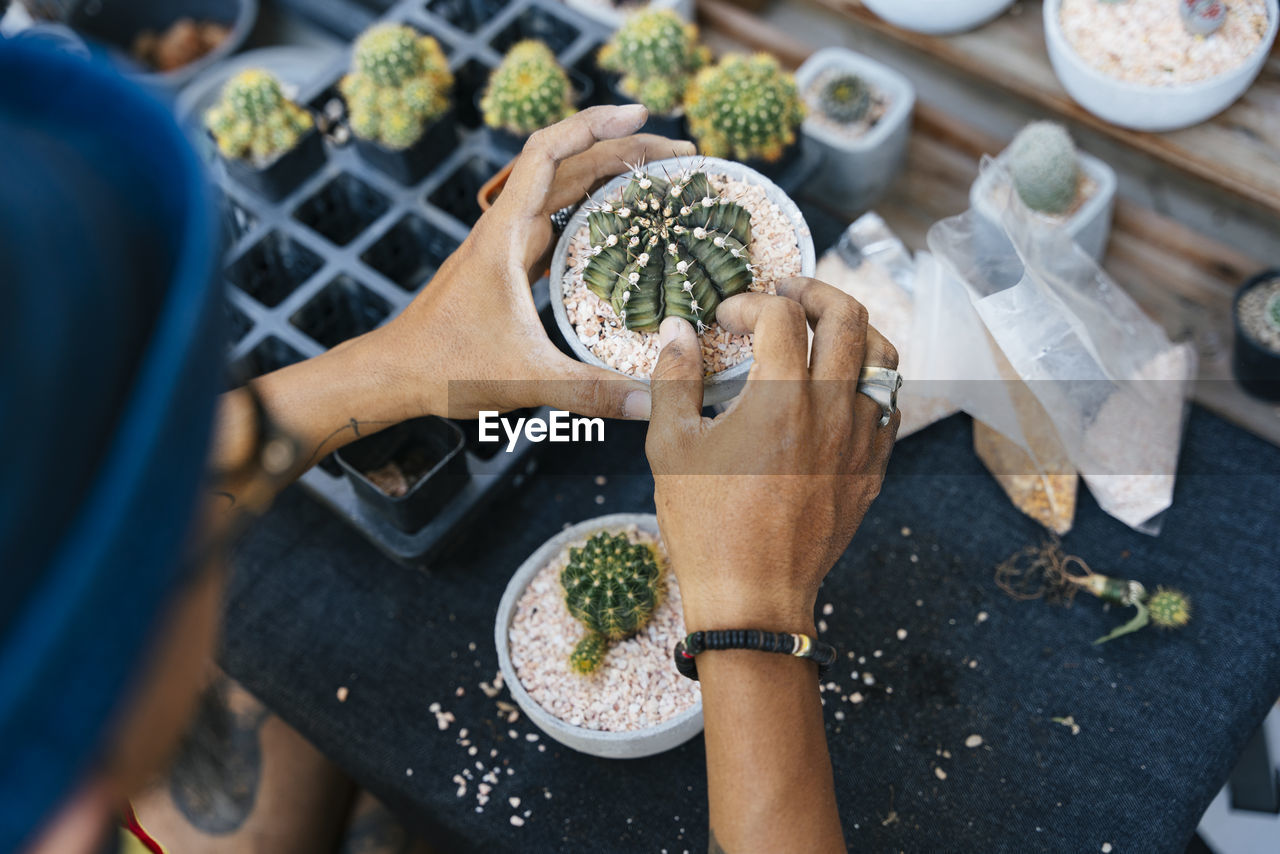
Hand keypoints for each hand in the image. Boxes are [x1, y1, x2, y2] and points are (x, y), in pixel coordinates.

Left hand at [374, 105, 694, 420]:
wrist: (395, 374)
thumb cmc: (443, 366)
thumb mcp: (523, 377)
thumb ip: (589, 390)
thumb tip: (652, 402)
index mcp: (504, 233)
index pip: (547, 151)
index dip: (594, 123)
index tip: (639, 114)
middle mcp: (506, 228)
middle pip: (570, 165)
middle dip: (625, 149)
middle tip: (681, 156)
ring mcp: (508, 245)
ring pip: (566, 191)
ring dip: (611, 176)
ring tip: (663, 180)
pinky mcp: (511, 266)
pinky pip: (560, 222)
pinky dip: (595, 212)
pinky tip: (626, 227)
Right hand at [645, 277, 899, 633]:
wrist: (755, 595)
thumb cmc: (706, 524)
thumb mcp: (671, 447)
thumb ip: (674, 378)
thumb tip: (676, 331)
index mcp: (780, 399)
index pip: (780, 315)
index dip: (748, 302)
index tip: (725, 318)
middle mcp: (832, 410)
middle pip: (848, 316)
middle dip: (813, 291)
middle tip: (784, 293)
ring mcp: (861, 439)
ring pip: (882, 355)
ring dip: (850, 329)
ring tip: (819, 329)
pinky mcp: (873, 467)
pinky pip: (888, 403)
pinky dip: (866, 378)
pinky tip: (835, 385)